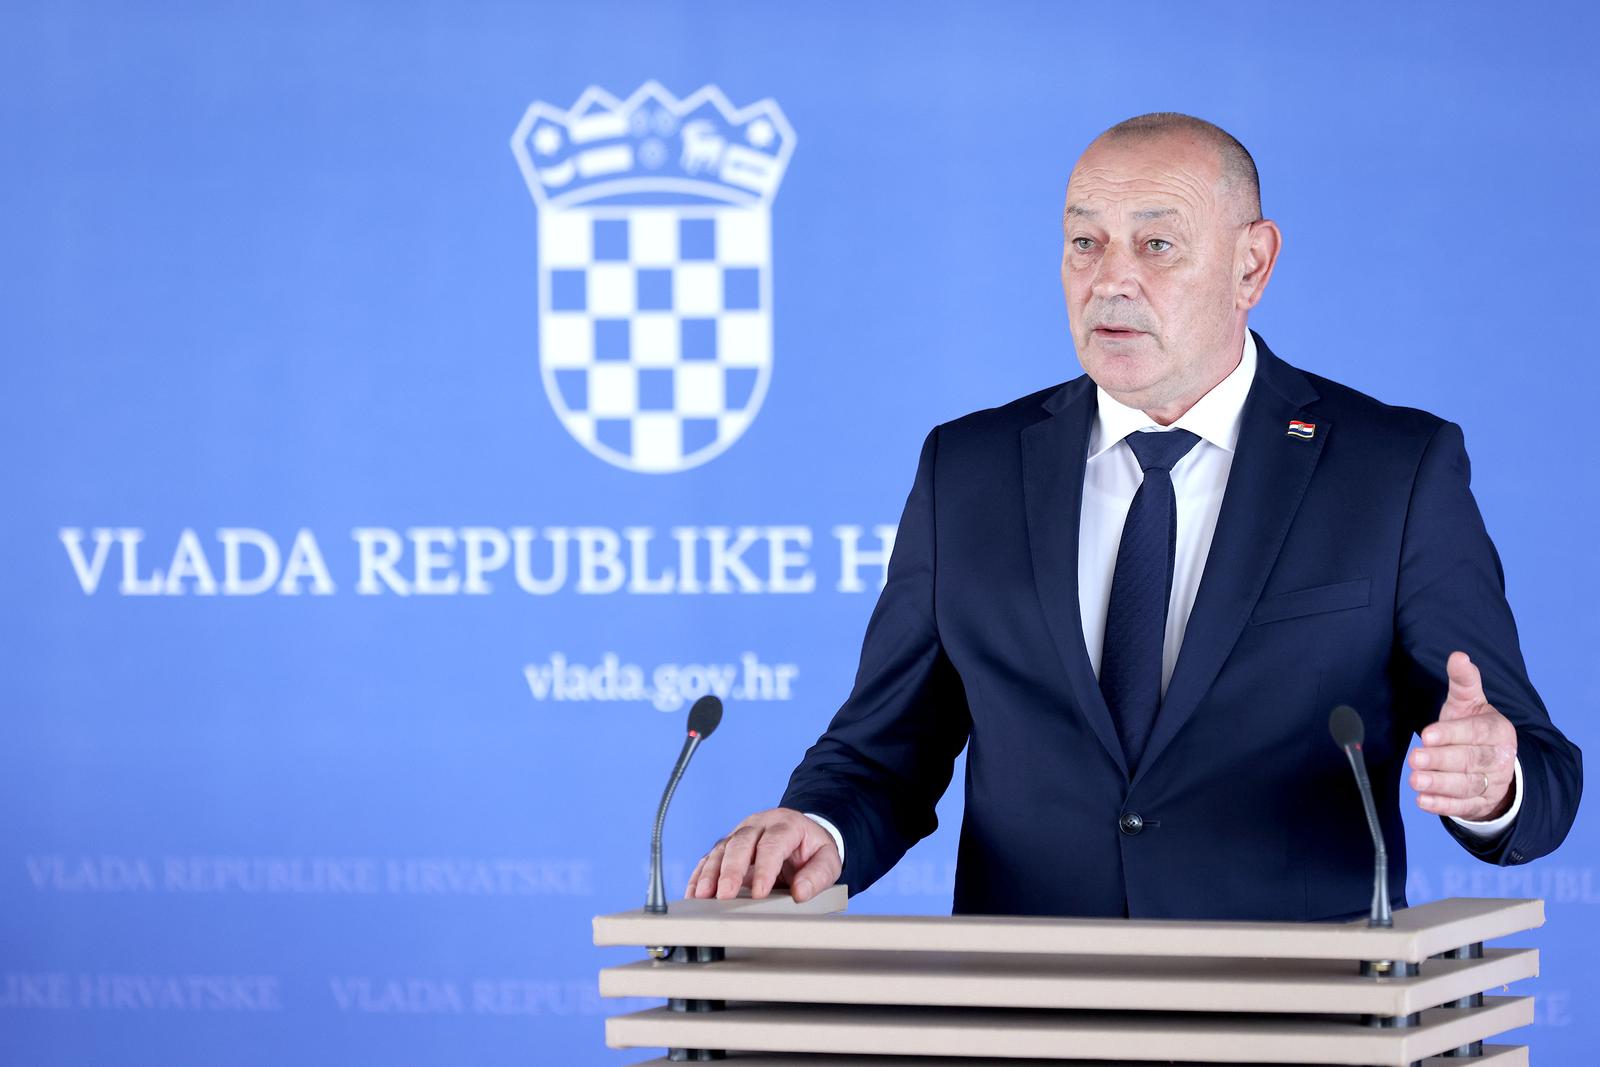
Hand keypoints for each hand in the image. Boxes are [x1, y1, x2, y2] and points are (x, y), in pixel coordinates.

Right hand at [685, 807, 841, 902]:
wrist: (803, 836)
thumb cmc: (813, 851)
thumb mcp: (828, 860)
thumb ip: (818, 877)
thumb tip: (801, 893)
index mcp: (786, 824)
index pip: (772, 845)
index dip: (764, 869)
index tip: (759, 894)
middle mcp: (759, 825)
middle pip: (740, 843)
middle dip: (730, 871)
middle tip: (724, 896)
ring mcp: (740, 833)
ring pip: (721, 849)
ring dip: (710, 873)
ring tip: (702, 896)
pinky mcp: (727, 846)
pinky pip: (710, 858)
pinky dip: (700, 876)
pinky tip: (694, 892)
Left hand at [1409, 652, 1517, 819]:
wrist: (1493, 763)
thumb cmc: (1473, 728)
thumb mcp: (1469, 704)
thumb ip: (1463, 682)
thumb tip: (1458, 655)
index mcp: (1498, 731)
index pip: (1475, 732)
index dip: (1451, 734)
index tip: (1427, 734)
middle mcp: (1499, 758)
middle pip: (1471, 760)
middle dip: (1442, 760)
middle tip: (1415, 758)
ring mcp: (1492, 783)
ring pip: (1466, 785)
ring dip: (1440, 784)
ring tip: (1415, 780)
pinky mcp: (1480, 803)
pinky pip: (1462, 806)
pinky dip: (1442, 805)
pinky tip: (1422, 801)